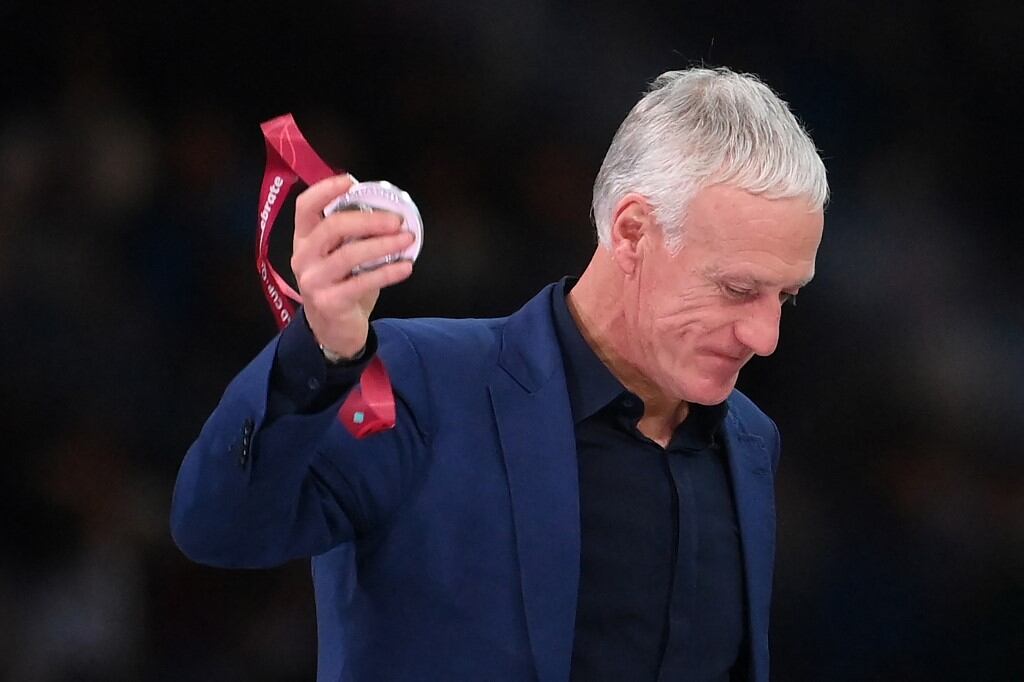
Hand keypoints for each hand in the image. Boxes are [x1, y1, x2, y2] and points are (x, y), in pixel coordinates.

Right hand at [291, 174, 414, 358]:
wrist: (333, 332)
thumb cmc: (341, 286)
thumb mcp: (341, 257)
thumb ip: (355, 236)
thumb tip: (391, 213)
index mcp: (304, 239)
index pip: (305, 207)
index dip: (325, 190)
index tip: (350, 181)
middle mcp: (303, 257)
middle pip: (332, 227)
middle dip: (368, 220)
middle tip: (397, 220)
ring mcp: (313, 281)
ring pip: (348, 255)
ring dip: (383, 245)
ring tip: (408, 239)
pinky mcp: (328, 303)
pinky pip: (361, 282)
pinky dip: (388, 272)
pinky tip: (406, 267)